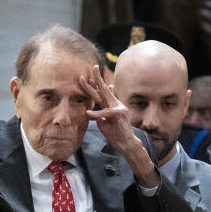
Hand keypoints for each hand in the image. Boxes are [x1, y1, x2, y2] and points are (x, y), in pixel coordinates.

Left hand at [80, 65, 160, 187]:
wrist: (126, 144)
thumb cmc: (115, 135)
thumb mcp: (104, 123)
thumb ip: (101, 115)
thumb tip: (94, 110)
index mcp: (111, 106)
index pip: (102, 94)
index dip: (94, 85)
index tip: (87, 77)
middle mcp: (115, 104)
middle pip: (103, 90)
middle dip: (96, 78)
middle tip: (92, 68)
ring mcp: (119, 107)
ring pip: (104, 95)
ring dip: (92, 88)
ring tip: (83, 80)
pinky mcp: (120, 114)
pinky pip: (106, 112)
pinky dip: (97, 113)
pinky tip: (88, 113)